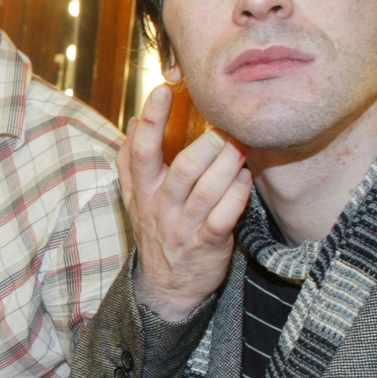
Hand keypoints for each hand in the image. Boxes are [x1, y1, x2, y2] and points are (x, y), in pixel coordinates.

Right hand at [122, 82, 250, 322]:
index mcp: (141, 191)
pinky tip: (244, 178)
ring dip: (227, 165)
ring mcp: (184, 227)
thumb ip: (131, 164)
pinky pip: (224, 216)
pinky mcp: (208, 244)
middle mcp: (160, 207)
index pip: (140, 151)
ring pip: (206, 191)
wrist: (166, 288)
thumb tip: (132, 123)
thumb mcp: (134, 200)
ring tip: (241, 146)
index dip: (151, 119)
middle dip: (208, 144)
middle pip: (182, 169)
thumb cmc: (157, 233)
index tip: (164, 89)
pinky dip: (237, 194)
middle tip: (228, 125)